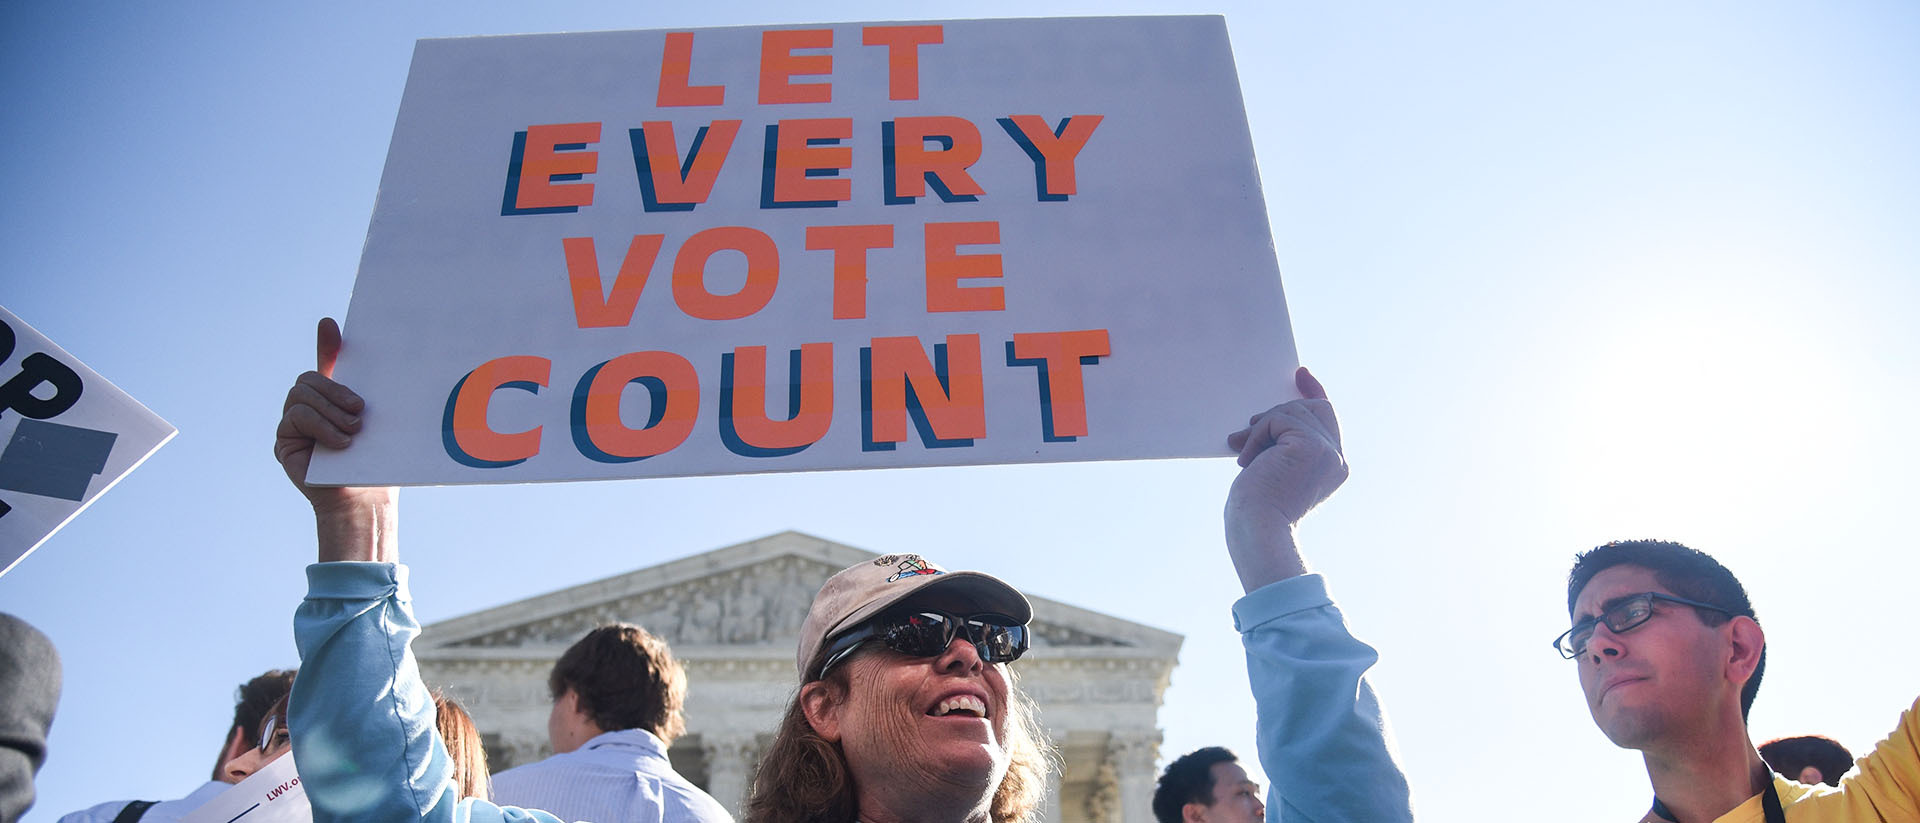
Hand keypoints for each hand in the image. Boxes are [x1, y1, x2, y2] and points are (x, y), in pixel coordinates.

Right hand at [273, 318, 397, 560]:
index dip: (326, 343)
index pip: (326, 364)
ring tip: (353, 430)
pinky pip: (296, 417)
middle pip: (310, 378)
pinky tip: (340, 443)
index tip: (330, 324)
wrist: (365, 500)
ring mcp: (293, 423)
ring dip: (330, 410)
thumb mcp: (378, 423)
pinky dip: (320, 426)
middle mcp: (310, 407)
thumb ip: (367, 394)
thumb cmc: (374, 461)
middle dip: (336, 389)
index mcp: (334, 399)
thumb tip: (379, 367)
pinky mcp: (284, 441)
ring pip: (301, 394)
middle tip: (360, 409)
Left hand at [1222, 367, 1346, 590]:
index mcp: (1333, 466)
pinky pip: (1278, 419)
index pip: (1328, 417)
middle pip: (1314, 407)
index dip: (1314, 392)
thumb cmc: (1256, 509)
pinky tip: (1247, 460)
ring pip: (1293, 410)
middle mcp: (1337, 458)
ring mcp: (1328, 452)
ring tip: (1244, 453)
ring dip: (1261, 428)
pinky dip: (1257, 435)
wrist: (1257, 531)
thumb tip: (1259, 419)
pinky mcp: (1312, 447)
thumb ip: (1278, 444)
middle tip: (1248, 429)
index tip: (1300, 375)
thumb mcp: (1270, 469)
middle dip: (1278, 412)